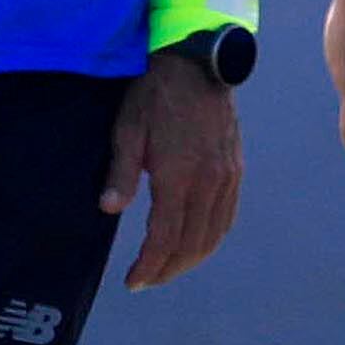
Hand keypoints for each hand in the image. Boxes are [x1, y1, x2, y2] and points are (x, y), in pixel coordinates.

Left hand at [103, 45, 242, 290]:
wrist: (197, 63)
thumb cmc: (154, 94)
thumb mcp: (127, 129)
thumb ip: (121, 172)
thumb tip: (109, 209)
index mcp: (178, 175)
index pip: (165, 237)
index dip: (149, 266)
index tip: (133, 281)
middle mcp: (208, 182)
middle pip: (191, 244)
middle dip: (168, 269)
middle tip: (146, 280)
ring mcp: (227, 177)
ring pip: (213, 235)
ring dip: (190, 259)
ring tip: (166, 268)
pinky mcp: (235, 170)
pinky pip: (227, 217)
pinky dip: (211, 239)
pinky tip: (195, 243)